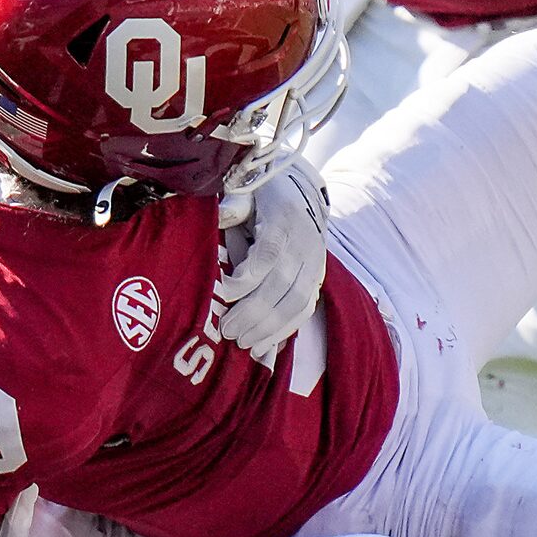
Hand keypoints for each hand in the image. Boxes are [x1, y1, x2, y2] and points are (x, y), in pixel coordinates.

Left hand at [216, 154, 327, 363]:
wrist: (301, 192)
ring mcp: (314, 262)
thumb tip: (219, 218)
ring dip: (270, 327)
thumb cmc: (264, 195)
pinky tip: (264, 344)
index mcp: (284, 219)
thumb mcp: (248, 191)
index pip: (269, 253)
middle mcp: (304, 243)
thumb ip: (234, 205)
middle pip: (283, 283)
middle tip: (228, 329)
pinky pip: (306, 309)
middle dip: (254, 311)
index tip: (223, 293)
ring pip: (298, 301)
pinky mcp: (317, 277)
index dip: (248, 277)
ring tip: (243, 343)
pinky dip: (285, 329)